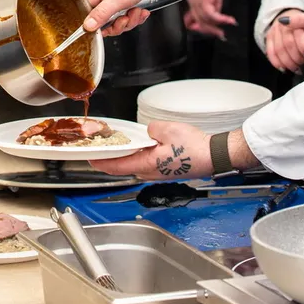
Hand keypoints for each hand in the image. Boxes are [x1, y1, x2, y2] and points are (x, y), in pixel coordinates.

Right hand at [80, 0, 173, 36]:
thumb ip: (101, 14)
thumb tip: (87, 26)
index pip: (87, 17)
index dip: (100, 26)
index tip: (112, 26)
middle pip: (103, 22)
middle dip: (120, 23)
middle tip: (127, 17)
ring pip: (116, 21)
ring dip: (130, 19)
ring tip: (136, 10)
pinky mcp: (121, 1)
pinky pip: (124, 16)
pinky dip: (134, 15)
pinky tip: (140, 9)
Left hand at [90, 122, 211, 179]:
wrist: (213, 156)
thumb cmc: (194, 148)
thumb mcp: (167, 129)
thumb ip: (150, 129)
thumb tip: (148, 132)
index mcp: (146, 164)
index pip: (116, 167)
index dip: (101, 163)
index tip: (90, 159)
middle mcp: (150, 173)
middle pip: (124, 167)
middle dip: (111, 158)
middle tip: (101, 147)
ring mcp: (159, 173)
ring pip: (135, 166)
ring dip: (125, 157)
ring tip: (117, 146)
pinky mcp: (166, 170)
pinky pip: (146, 164)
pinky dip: (137, 157)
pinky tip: (139, 148)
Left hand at [184, 0, 235, 39]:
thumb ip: (214, 3)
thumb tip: (218, 14)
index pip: (191, 17)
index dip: (196, 26)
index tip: (204, 31)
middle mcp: (193, 0)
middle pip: (198, 20)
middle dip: (208, 30)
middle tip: (219, 35)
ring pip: (204, 19)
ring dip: (215, 27)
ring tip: (223, 31)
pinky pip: (211, 13)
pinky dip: (220, 19)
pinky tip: (228, 21)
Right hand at [265, 8, 303, 72]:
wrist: (296, 16)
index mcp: (296, 20)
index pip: (298, 37)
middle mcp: (283, 25)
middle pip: (287, 45)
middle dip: (296, 59)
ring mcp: (275, 30)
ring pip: (278, 50)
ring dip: (288, 63)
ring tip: (297, 69)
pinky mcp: (270, 36)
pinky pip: (270, 52)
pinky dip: (276, 62)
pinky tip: (283, 69)